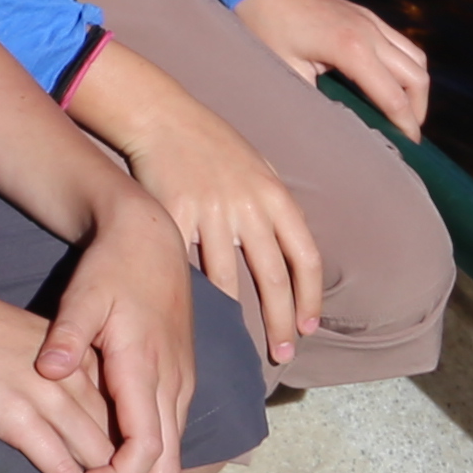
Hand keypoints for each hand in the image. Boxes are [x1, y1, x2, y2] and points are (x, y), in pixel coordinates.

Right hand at [0, 273, 129, 472]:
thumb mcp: (20, 338)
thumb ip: (51, 363)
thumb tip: (57, 392)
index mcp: (75, 352)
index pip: (123, 406)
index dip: (132, 446)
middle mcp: (72, 374)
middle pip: (121, 436)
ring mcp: (47, 396)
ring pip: (101, 458)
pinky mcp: (18, 418)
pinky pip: (64, 469)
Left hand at [41, 203, 200, 472]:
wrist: (150, 238)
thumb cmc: (112, 267)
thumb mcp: (84, 294)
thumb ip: (66, 336)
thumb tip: (47, 371)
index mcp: (146, 368)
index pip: (145, 449)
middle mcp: (172, 383)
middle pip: (167, 466)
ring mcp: (181, 382)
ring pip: (173, 453)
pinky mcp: (180, 378)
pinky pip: (171, 433)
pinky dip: (150, 461)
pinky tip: (116, 466)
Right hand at [88, 58, 324, 371]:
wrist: (161, 116)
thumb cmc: (212, 142)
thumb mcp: (259, 165)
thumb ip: (277, 205)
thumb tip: (294, 248)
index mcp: (275, 195)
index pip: (305, 257)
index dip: (310, 299)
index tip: (308, 329)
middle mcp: (248, 206)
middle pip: (273, 278)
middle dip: (281, 323)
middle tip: (283, 356)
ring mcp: (210, 211)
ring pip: (228, 279)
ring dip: (236, 318)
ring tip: (238, 344)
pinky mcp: (174, 214)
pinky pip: (186, 263)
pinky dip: (193, 291)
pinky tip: (195, 313)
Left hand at [238, 0, 432, 136]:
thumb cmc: (267, 26)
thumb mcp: (286, 69)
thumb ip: (315, 99)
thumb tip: (334, 128)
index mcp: (351, 48)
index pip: (394, 96)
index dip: (405, 126)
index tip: (408, 149)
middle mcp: (369, 32)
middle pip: (416, 77)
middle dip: (417, 110)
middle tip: (406, 136)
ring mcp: (370, 20)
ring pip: (415, 57)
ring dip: (415, 87)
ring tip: (403, 113)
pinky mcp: (366, 15)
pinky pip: (401, 43)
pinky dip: (406, 66)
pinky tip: (391, 84)